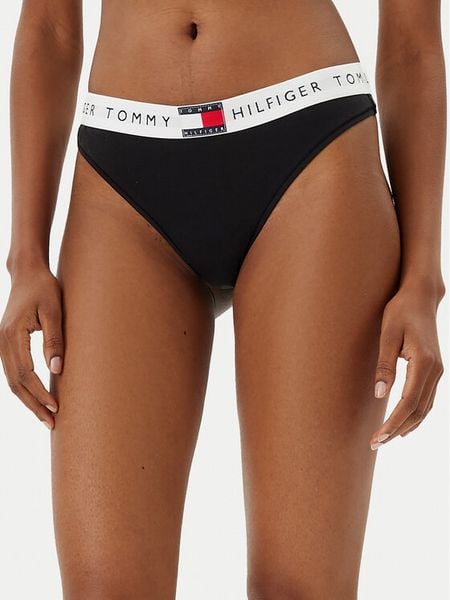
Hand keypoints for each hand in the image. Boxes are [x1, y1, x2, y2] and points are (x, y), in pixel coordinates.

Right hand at [0, 265, 63, 429]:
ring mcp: (2, 344)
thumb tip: (57, 369)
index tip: (57, 407)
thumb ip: (55, 340)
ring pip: (12, 381)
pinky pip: (12, 372)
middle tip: (52, 422)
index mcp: (13, 335)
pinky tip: (37, 398)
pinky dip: (24, 388)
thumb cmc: (44, 289)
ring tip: (46, 416)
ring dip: (28, 400)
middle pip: (15, 383)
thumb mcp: (54, 311)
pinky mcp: (7, 344)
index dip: (41, 393)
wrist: (27, 274)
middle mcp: (3, 342)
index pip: (26, 374)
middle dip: (34, 405)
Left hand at [370, 283, 444, 449]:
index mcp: (424, 362)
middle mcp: (436, 370)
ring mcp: (439, 371)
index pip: (408, 403)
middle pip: (418, 410)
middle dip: (397, 429)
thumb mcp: (387, 335)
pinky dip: (417, 415)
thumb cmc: (400, 311)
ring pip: (426, 408)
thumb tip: (380, 395)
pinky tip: (405, 424)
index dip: (393, 423)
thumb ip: (384, 365)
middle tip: (375, 443)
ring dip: (407, 425)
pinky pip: (428, 399)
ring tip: (386, 439)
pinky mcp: (435, 369)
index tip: (377, 437)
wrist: (421, 297)